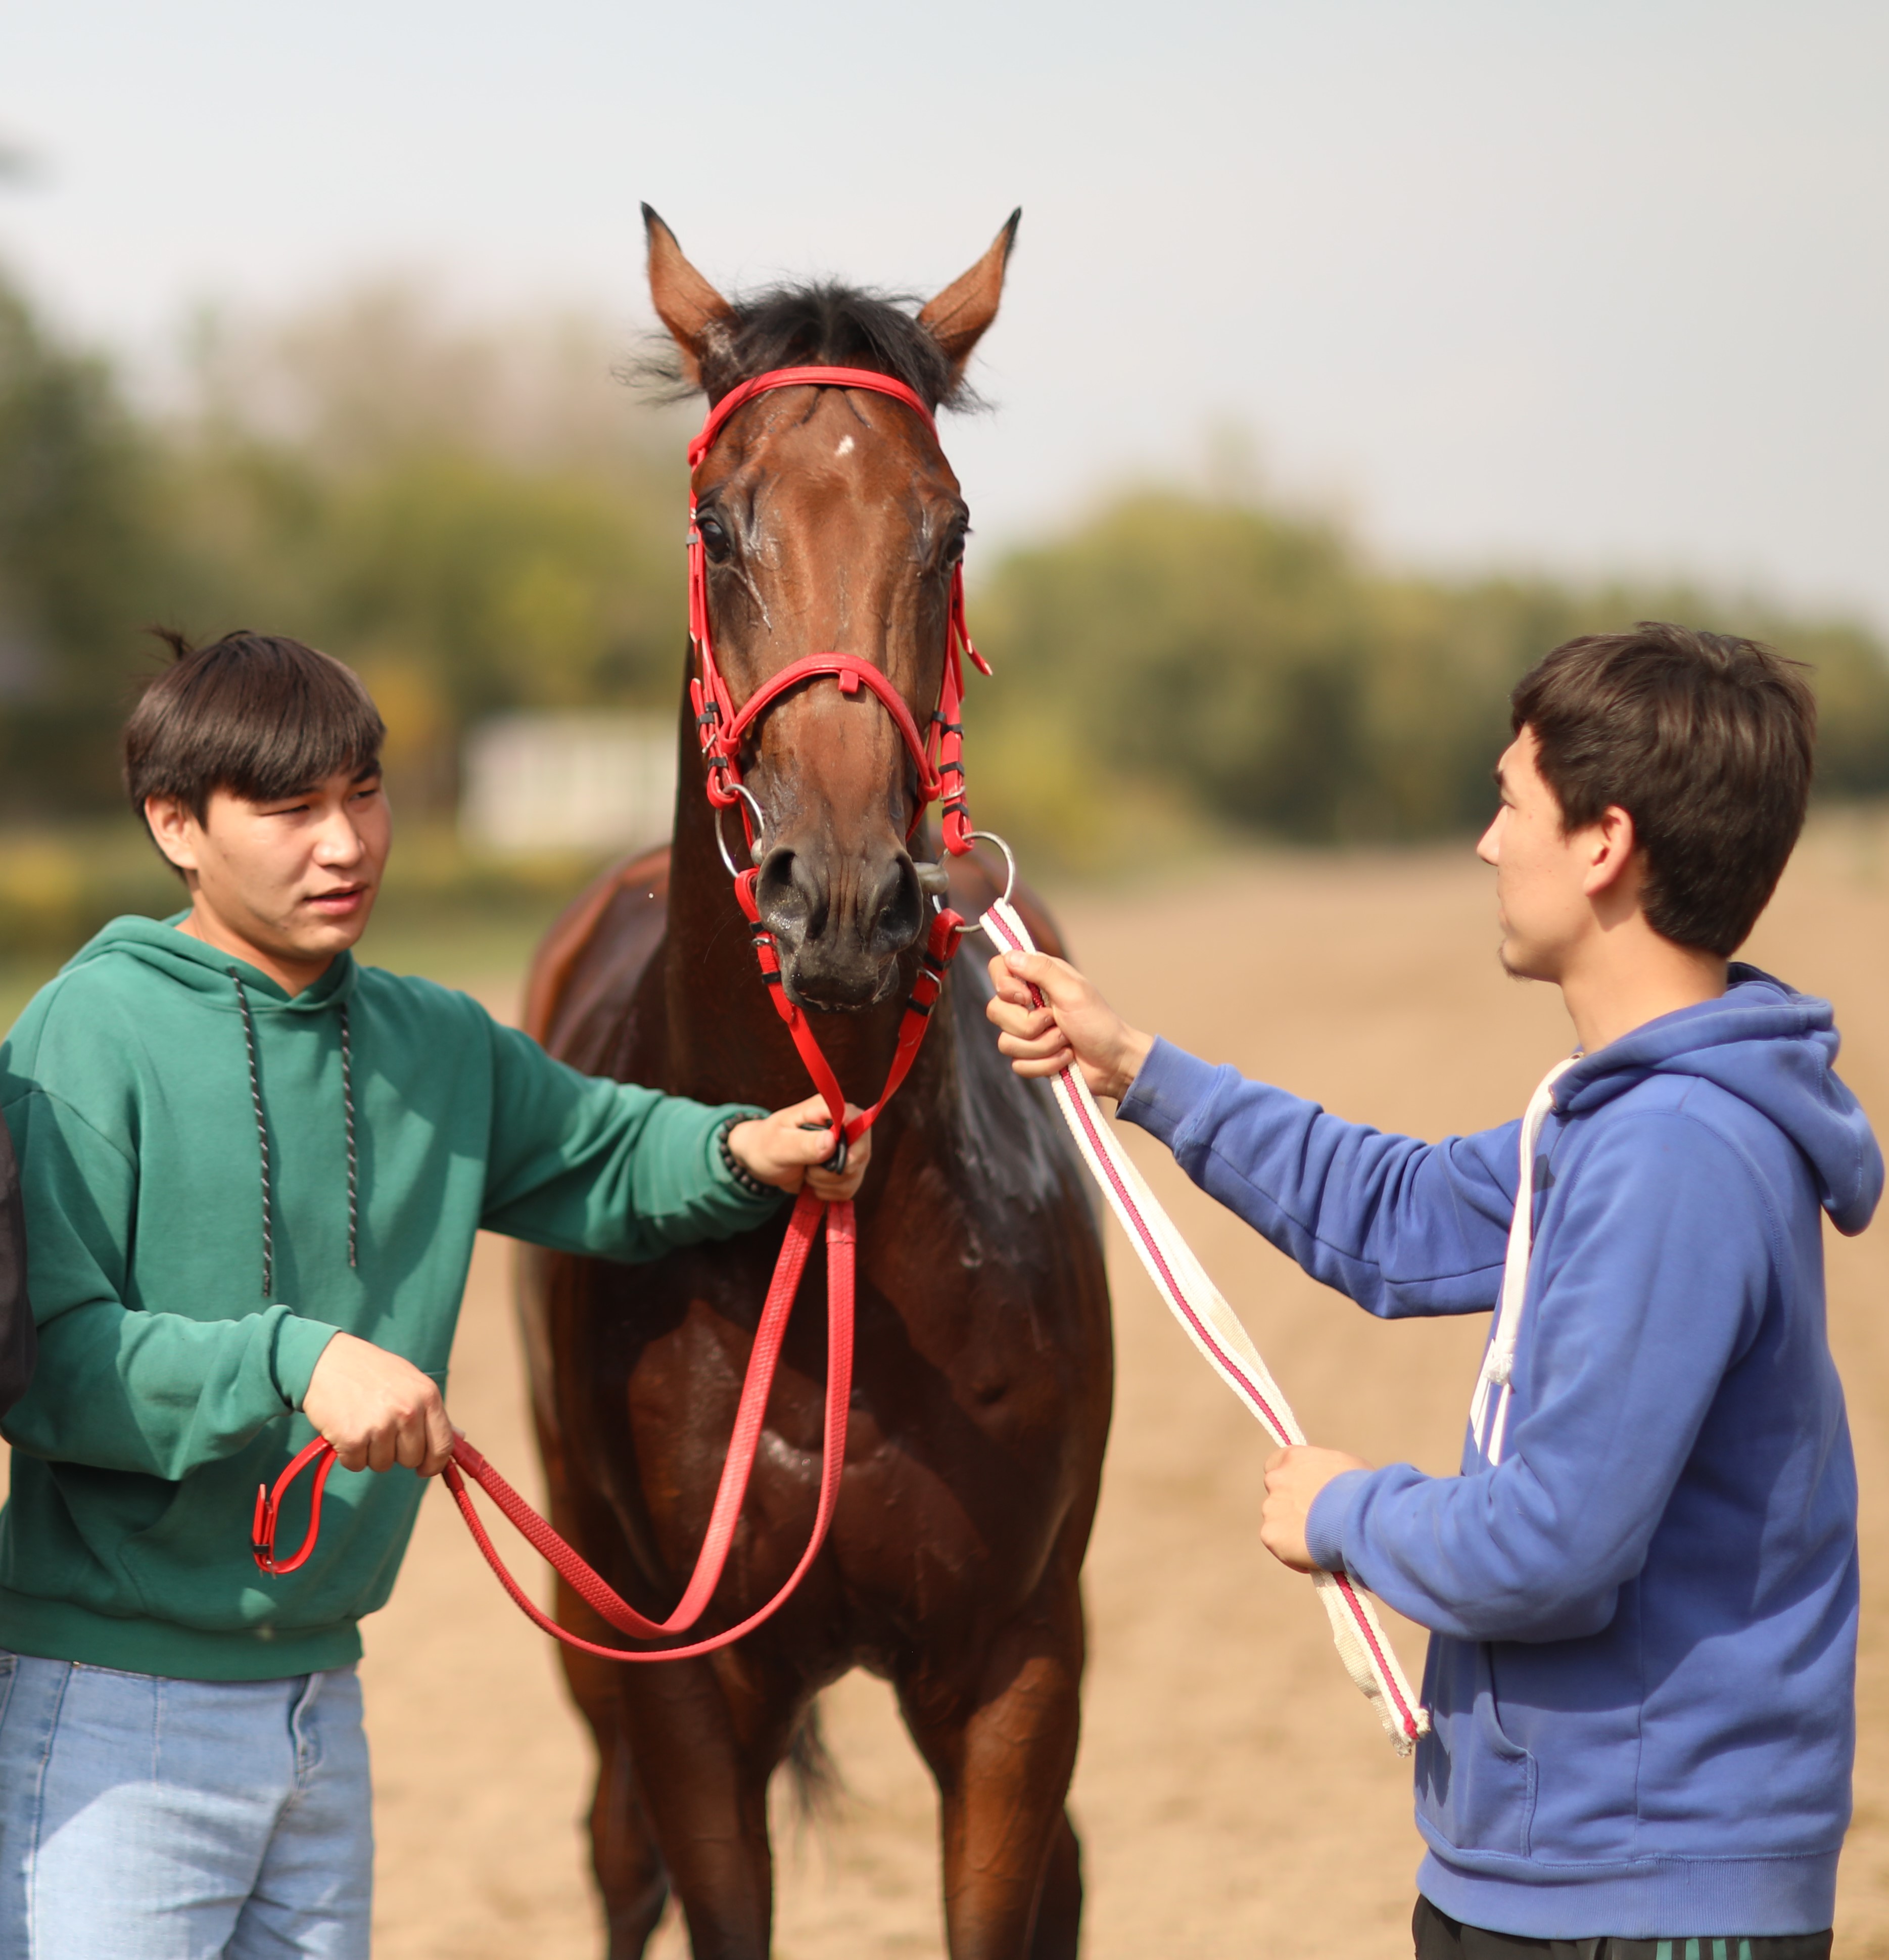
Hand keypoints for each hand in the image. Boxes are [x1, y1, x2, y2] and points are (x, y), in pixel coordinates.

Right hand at [302, 1331, 455, 1476]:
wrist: (326, 1361)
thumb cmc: (372, 1372)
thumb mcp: (411, 1382)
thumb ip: (433, 1412)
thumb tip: (460, 1436)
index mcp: (427, 1396)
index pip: (443, 1446)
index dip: (434, 1464)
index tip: (424, 1468)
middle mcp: (408, 1411)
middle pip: (411, 1460)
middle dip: (396, 1453)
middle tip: (381, 1430)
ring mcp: (380, 1425)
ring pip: (383, 1465)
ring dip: (371, 1453)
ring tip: (362, 1423)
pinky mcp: (352, 1437)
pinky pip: (356, 1465)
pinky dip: (349, 1454)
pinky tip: (345, 1429)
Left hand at [726, 1095, 872, 1202]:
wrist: (761, 1161)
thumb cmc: (766, 1144)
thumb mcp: (778, 1144)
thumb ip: (804, 1144)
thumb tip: (831, 1141)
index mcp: (827, 1110)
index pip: (856, 1119)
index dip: (850, 1142)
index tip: (830, 1157)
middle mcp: (844, 1127)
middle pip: (861, 1152)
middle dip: (833, 1171)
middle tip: (809, 1170)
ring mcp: (848, 1150)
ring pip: (855, 1175)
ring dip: (827, 1184)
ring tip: (807, 1175)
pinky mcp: (847, 1170)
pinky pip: (849, 1188)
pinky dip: (829, 1193)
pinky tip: (813, 1185)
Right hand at [985, 951, 1154, 1101]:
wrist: (1114, 1063)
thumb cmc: (1099, 1023)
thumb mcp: (1073, 991)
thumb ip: (1042, 970)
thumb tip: (1010, 955)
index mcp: (1037, 979)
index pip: (998, 969)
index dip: (1004, 985)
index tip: (1025, 997)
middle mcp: (1028, 1003)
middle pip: (996, 1011)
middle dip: (1029, 1025)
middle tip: (1056, 1021)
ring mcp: (1027, 1032)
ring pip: (1006, 1043)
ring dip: (1043, 1046)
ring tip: (1065, 1041)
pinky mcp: (1031, 1057)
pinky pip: (1018, 1065)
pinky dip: (1045, 1064)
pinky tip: (1064, 1058)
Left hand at [1260, 1444, 1370, 1572]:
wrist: (1357, 1517)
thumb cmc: (1361, 1490)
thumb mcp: (1346, 1468)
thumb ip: (1326, 1473)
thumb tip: (1330, 1483)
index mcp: (1293, 1458)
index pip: (1277, 1465)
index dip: (1290, 1481)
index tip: (1302, 1493)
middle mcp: (1276, 1479)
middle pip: (1277, 1496)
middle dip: (1291, 1508)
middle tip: (1315, 1522)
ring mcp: (1271, 1508)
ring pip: (1277, 1522)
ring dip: (1292, 1531)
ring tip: (1320, 1543)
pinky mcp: (1270, 1534)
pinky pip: (1279, 1546)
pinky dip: (1292, 1553)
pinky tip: (1314, 1557)